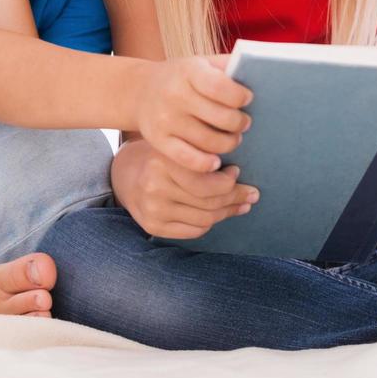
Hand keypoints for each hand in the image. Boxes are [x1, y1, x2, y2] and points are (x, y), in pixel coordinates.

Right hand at [111, 138, 258, 237]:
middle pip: (208, 201)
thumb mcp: (179, 146)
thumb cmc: (162, 156)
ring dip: (227, 212)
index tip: (237, 172)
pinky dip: (209, 224)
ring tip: (240, 204)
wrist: (125, 174)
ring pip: (205, 219)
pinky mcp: (153, 227)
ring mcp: (153, 209)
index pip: (206, 181)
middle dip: (235, 198)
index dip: (228, 181)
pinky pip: (194, 231)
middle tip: (251, 193)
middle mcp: (155, 186)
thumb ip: (202, 156)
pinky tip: (217, 214)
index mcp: (163, 160)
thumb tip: (239, 177)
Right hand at [133, 55, 251, 172]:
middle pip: (221, 118)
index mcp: (189, 70)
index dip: (240, 96)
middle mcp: (175, 95)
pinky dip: (207, 163)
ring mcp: (165, 120)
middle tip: (244, 123)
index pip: (221, 87)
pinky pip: (189, 159)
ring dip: (229, 143)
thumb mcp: (201, 63)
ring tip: (233, 138)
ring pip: (210, 142)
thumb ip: (227, 66)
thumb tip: (260, 71)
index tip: (248, 99)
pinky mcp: (159, 141)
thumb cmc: (182, 77)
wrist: (141, 90)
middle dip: (240, 123)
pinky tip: (216, 160)